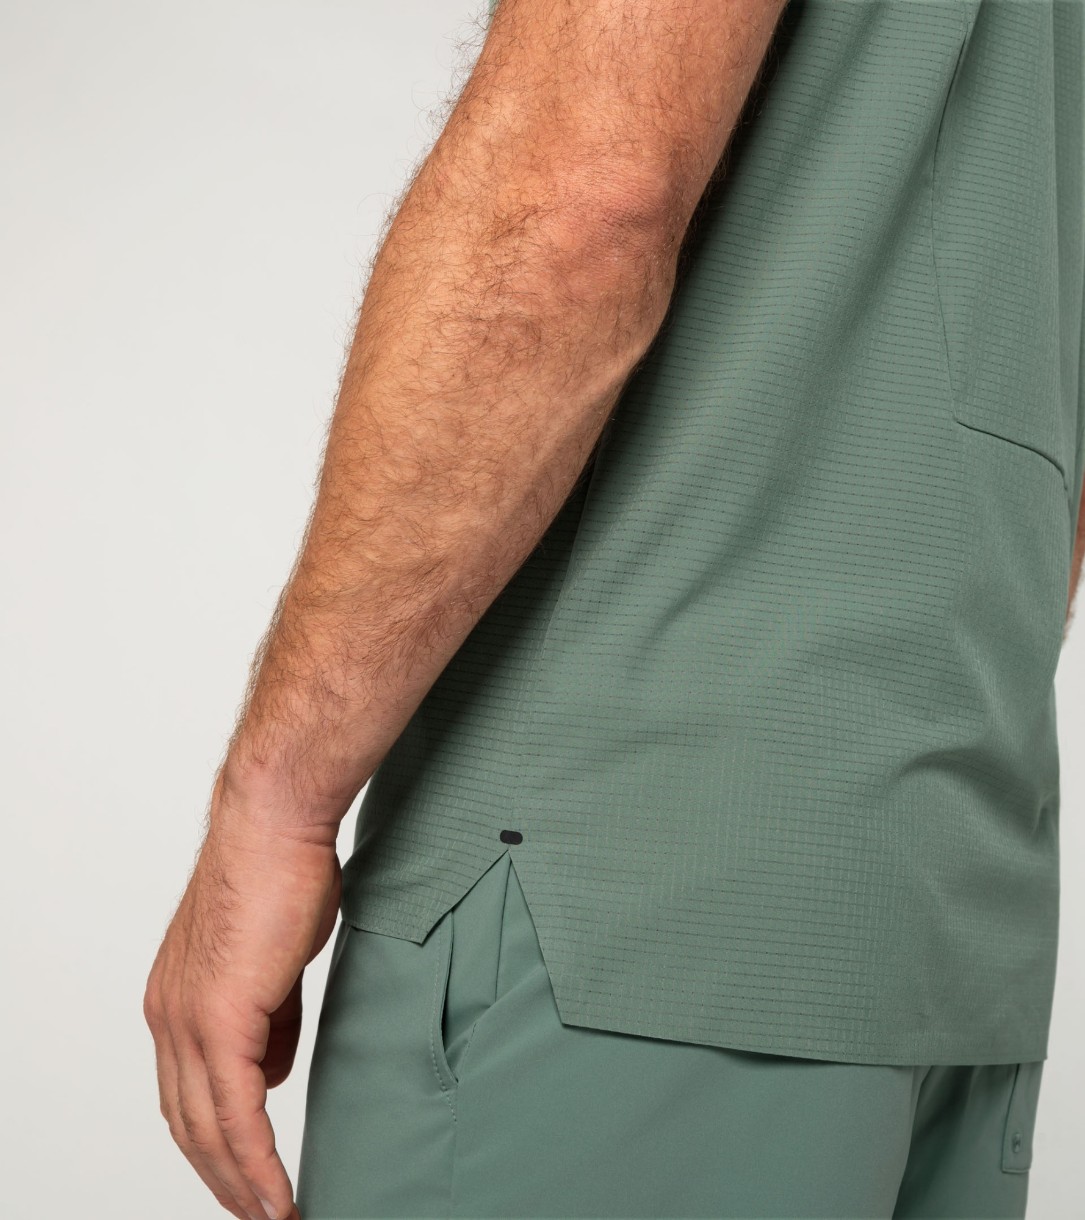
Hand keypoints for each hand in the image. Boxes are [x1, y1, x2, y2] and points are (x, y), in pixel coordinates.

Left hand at [144, 772, 341, 1219]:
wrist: (274, 822)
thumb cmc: (281, 872)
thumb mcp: (274, 958)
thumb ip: (270, 1017)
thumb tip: (271, 1069)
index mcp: (176, 1000)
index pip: (187, 1093)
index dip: (214, 1143)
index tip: (244, 1176)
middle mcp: (169, 1016)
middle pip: (187, 1124)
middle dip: (221, 1179)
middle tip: (257, 1213)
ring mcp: (188, 1019)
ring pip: (206, 1129)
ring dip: (240, 1184)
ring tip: (274, 1215)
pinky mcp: (221, 1017)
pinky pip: (237, 1112)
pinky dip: (256, 1163)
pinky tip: (277, 1194)